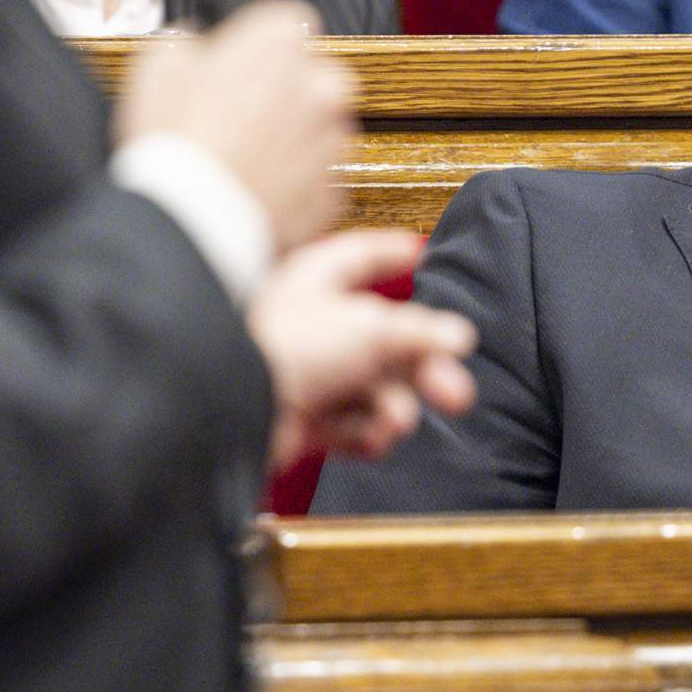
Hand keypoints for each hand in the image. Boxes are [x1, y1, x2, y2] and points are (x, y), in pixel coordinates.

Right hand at [116, 0, 352, 246]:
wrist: (193, 223)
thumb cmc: (176, 144)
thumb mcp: (157, 68)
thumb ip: (184, 41)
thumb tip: (191, 43)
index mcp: (281, 42)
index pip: (285, 23)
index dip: (258, 46)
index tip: (238, 64)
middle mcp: (321, 84)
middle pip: (315, 74)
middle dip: (286, 89)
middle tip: (240, 114)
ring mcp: (334, 139)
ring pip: (321, 126)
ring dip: (293, 135)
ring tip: (245, 157)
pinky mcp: (334, 189)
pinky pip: (319, 176)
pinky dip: (297, 180)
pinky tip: (258, 188)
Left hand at [246, 229, 476, 468]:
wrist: (232, 407)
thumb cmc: (287, 345)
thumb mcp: (370, 327)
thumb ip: (420, 332)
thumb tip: (459, 336)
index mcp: (318, 279)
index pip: (363, 257)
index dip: (394, 255)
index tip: (421, 256)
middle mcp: (314, 323)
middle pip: (385, 340)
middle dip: (423, 368)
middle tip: (455, 392)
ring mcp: (308, 372)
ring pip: (372, 388)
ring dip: (394, 407)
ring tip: (396, 419)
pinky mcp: (303, 418)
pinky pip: (351, 426)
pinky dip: (366, 433)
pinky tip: (373, 436)